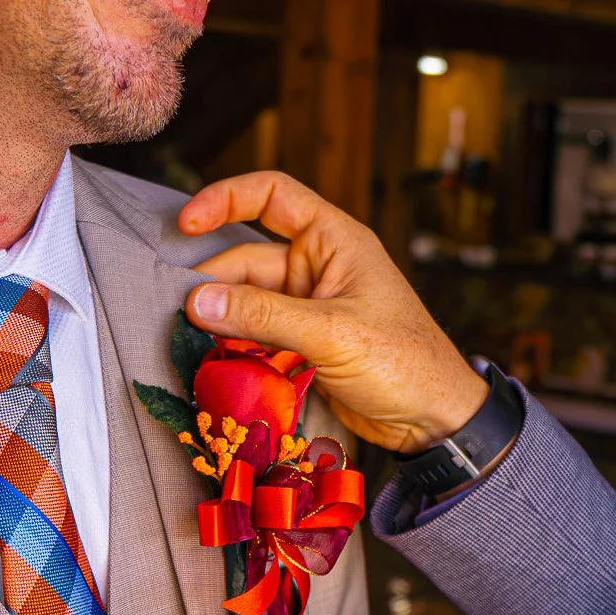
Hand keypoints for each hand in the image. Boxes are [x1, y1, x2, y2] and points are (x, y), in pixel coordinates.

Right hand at [178, 170, 484, 452]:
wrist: (434, 419)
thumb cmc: (403, 362)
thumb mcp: (330, 333)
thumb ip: (262, 316)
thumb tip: (198, 301)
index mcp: (335, 240)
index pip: (273, 196)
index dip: (225, 199)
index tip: (186, 223)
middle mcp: (319, 265)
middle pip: (248, 258)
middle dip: (215, 281)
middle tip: (181, 310)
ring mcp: (310, 305)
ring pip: (248, 300)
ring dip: (221, 317)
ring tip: (190, 336)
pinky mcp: (303, 342)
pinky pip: (256, 333)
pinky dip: (234, 343)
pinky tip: (212, 356)